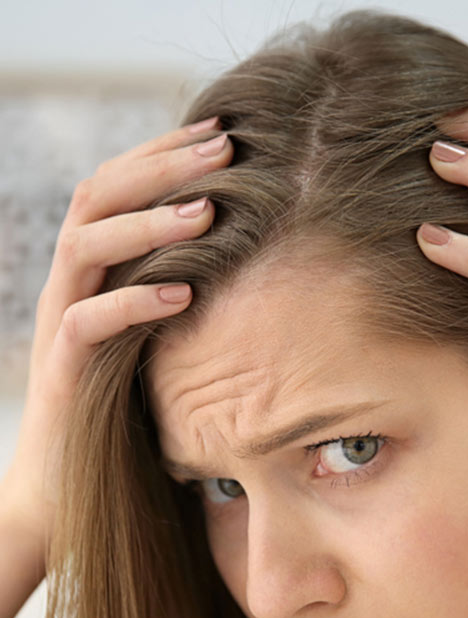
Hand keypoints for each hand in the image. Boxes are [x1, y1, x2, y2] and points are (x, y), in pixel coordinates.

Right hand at [1, 116, 232, 565]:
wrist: (67, 481)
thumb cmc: (125, 404)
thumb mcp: (156, 334)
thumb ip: (180, 287)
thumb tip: (252, 256)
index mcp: (93, 269)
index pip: (117, 188)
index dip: (163, 153)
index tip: (223, 131)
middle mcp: (71, 284)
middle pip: (98, 199)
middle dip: (160, 166)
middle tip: (223, 146)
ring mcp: (60, 325)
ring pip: (85, 248)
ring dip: (147, 223)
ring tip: (208, 210)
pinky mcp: (63, 372)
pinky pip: (87, 325)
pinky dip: (133, 302)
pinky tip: (182, 292)